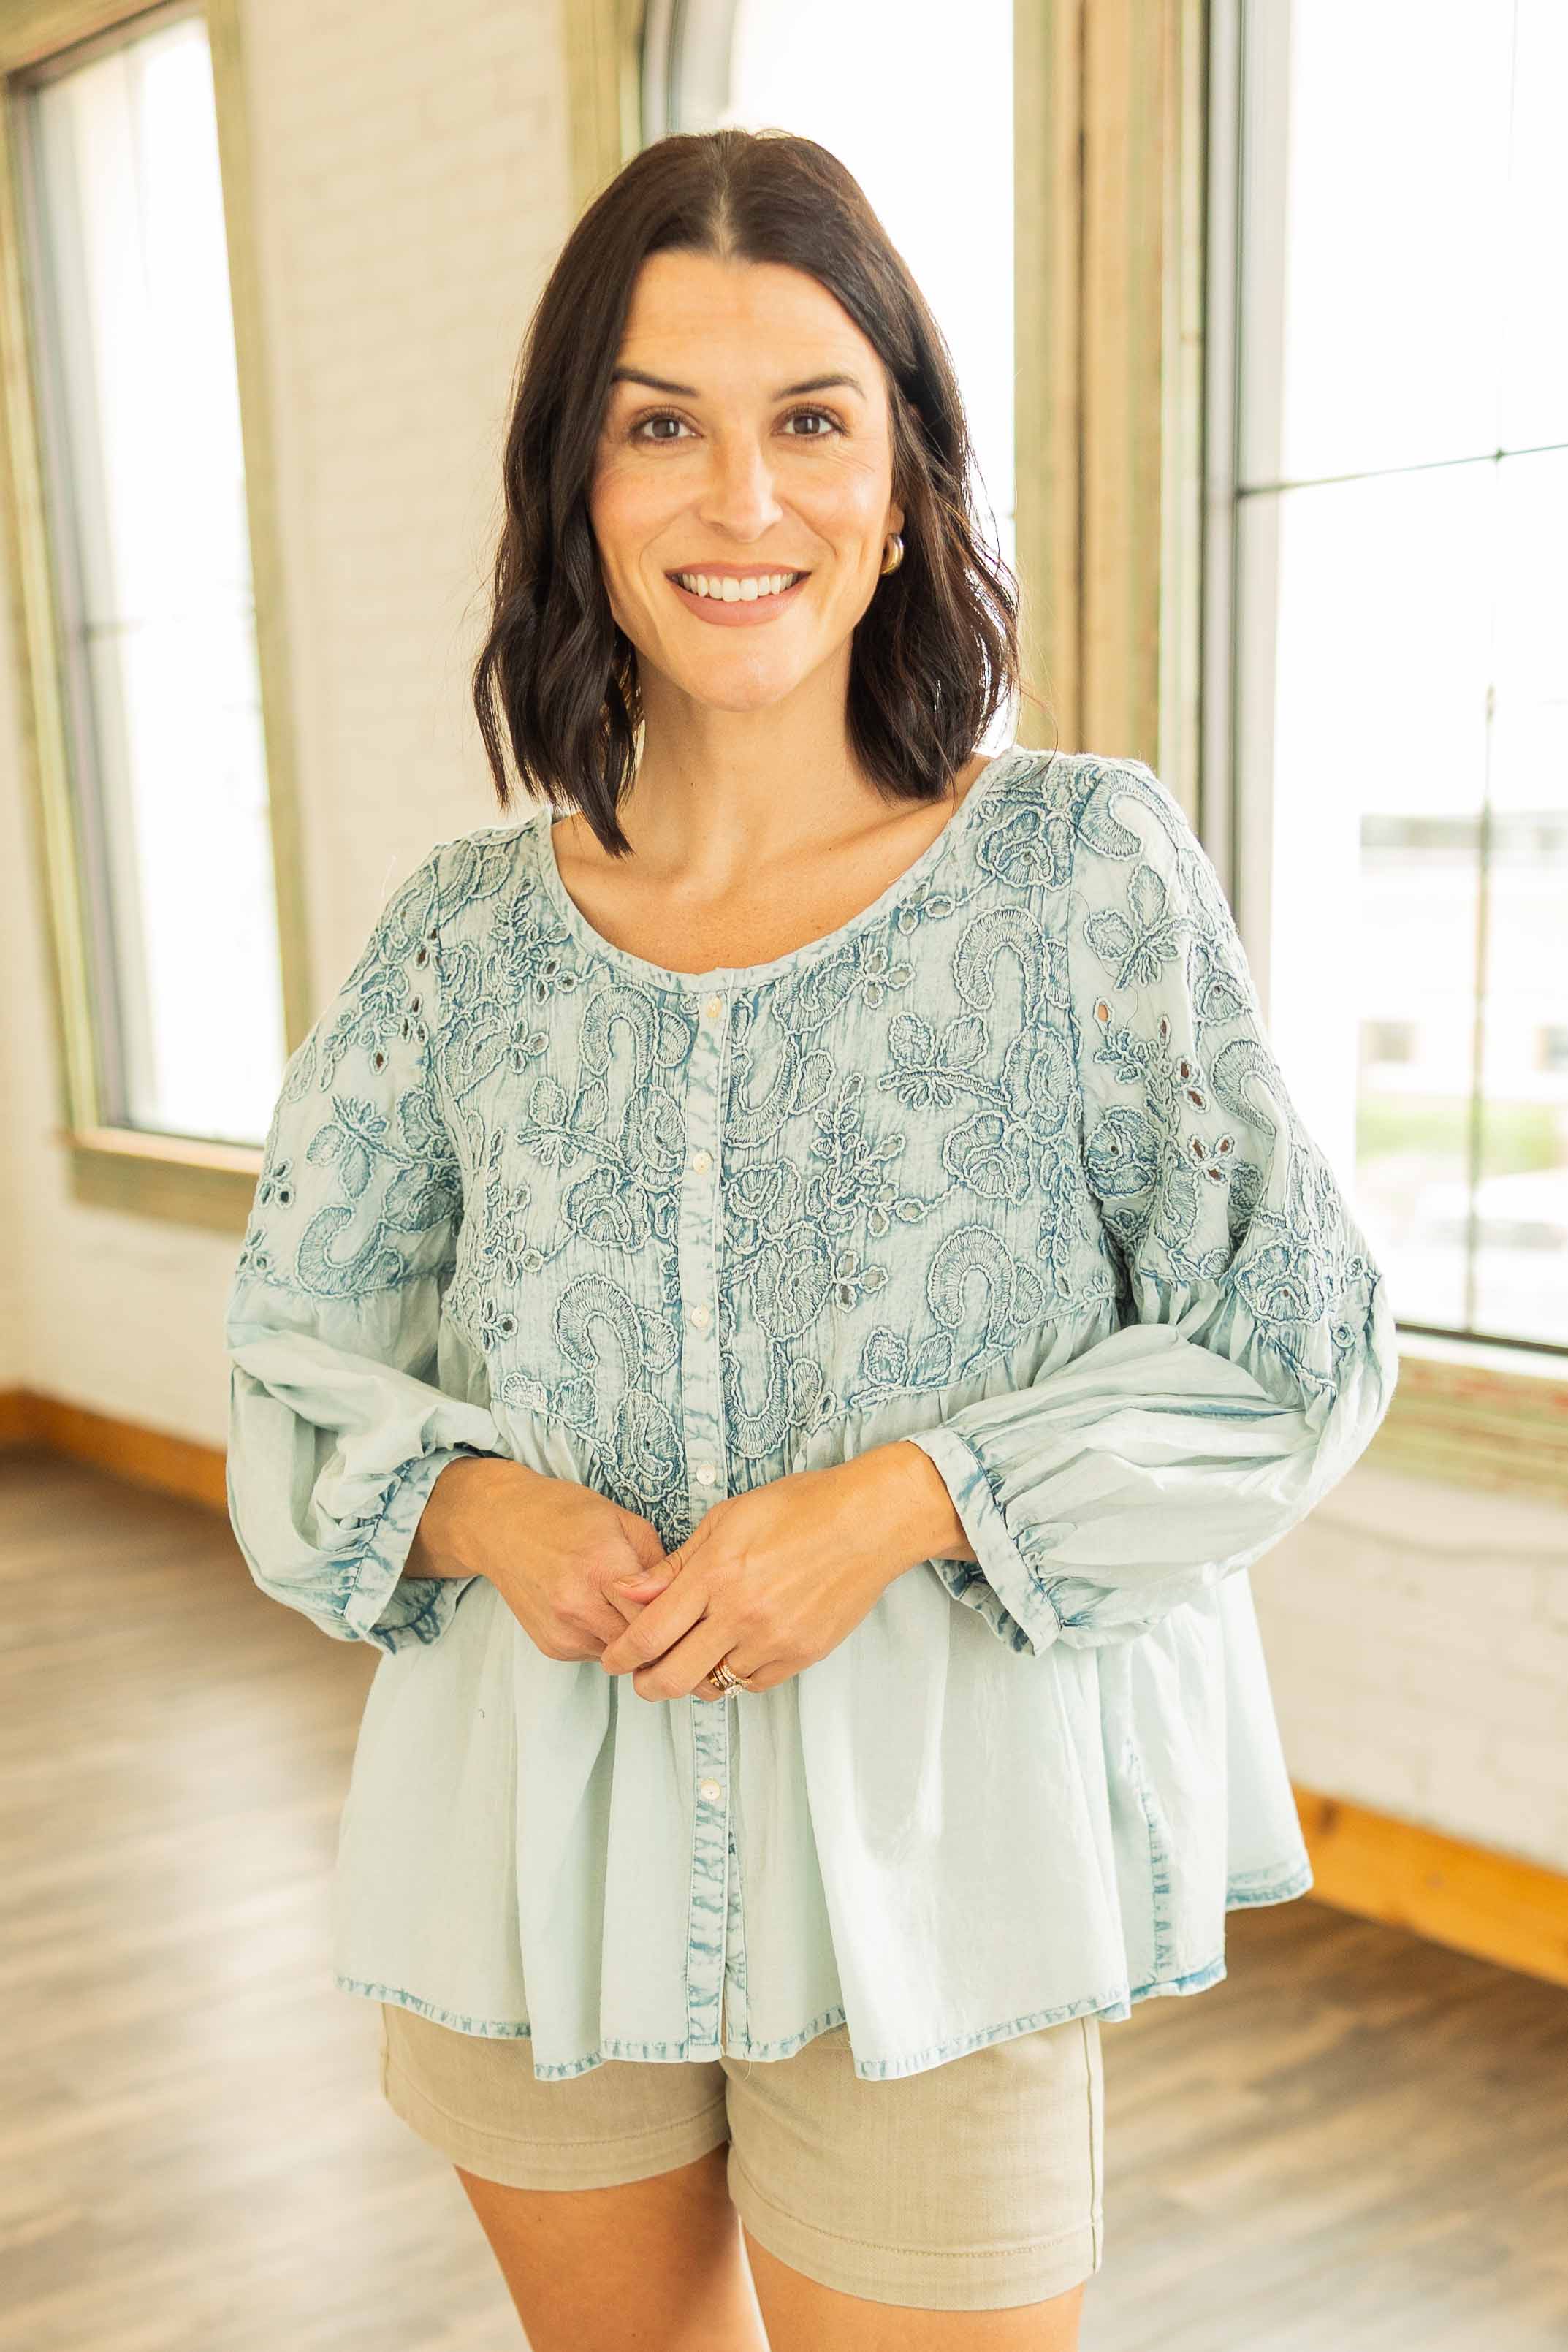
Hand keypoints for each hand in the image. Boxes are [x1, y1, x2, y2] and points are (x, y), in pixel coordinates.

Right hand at [420, 1457, 679, 1660]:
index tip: (697, 1615)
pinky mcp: (551, 1646)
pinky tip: (604, 1612)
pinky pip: (597, 1654)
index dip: (683, 1620)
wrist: (499, 1524)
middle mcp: (578, 1605)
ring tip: (637, 1612)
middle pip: (643, 1645)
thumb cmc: (564, 1513)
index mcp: (602, 1566)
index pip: (658, 1617)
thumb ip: (657, 1564)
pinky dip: (608, 1640)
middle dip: (664, 1638)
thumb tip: (686, 1599)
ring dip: (636, 1642)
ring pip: (621, 1655)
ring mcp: (562, 1630)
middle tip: (681, 1624)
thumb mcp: (622, 1521)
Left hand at [596, 1448, 944, 1700]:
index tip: (613, 1660)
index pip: (649, 1633)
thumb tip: (628, 1590)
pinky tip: (733, 1652)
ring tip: (691, 1658)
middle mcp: (741, 1613)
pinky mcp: (801, 1655)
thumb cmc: (798, 1509)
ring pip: (713, 1685)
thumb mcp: (727, 1520)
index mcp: (715, 1574)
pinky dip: (734, 1675)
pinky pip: (752, 1684)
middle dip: (646, 1683)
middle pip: (672, 1676)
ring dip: (694, 1678)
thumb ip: (675, 1563)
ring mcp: (773, 1639)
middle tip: (641, 1676)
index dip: (621, 1655)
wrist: (868, 1522)